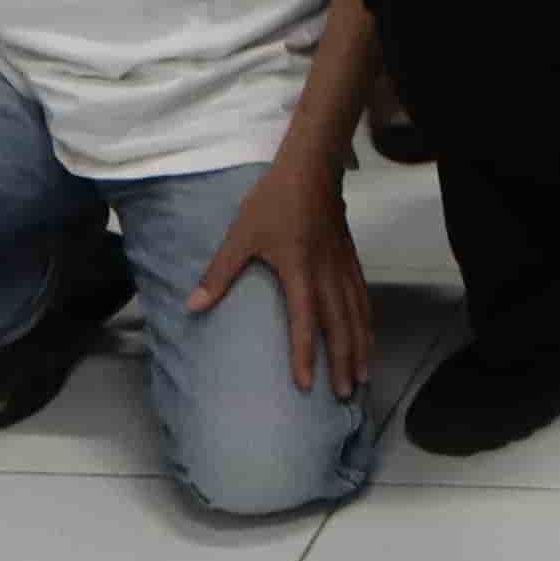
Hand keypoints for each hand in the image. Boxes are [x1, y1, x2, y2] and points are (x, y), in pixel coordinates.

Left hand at [189, 157, 372, 395]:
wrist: (310, 166)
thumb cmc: (273, 201)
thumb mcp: (241, 235)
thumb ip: (220, 272)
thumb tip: (193, 306)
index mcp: (300, 272)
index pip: (305, 322)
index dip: (305, 355)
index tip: (307, 386)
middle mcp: (327, 274)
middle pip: (340, 325)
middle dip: (342, 361)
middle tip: (343, 394)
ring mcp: (342, 266)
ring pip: (357, 314)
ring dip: (360, 347)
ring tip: (361, 376)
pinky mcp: (349, 258)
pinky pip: (362, 297)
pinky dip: (366, 321)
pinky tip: (366, 335)